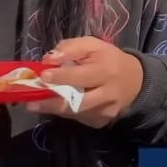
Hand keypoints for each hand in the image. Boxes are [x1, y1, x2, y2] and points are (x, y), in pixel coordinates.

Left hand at [26, 36, 144, 128]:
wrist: (136, 82)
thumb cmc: (109, 59)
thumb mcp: (94, 45)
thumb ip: (71, 47)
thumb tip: (49, 59)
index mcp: (106, 70)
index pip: (81, 75)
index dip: (61, 77)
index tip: (43, 75)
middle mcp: (108, 94)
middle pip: (77, 102)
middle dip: (51, 102)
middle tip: (31, 101)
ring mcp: (105, 111)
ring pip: (75, 113)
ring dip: (53, 108)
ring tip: (36, 104)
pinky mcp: (101, 122)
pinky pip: (79, 118)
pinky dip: (66, 111)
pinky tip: (59, 104)